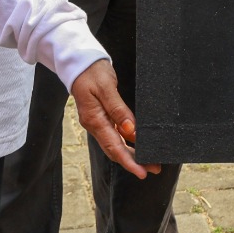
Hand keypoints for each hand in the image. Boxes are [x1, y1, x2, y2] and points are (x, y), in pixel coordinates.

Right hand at [70, 58, 157, 178]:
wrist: (79, 60)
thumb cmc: (92, 71)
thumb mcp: (106, 88)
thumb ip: (118, 110)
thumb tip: (130, 130)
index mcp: (94, 120)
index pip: (114, 146)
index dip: (129, 161)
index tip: (142, 172)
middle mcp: (94, 124)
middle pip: (115, 149)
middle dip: (133, 161)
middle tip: (154, 168)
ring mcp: (97, 121)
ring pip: (115, 143)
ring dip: (131, 153)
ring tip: (148, 160)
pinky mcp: (100, 116)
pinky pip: (114, 134)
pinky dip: (126, 141)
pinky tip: (136, 144)